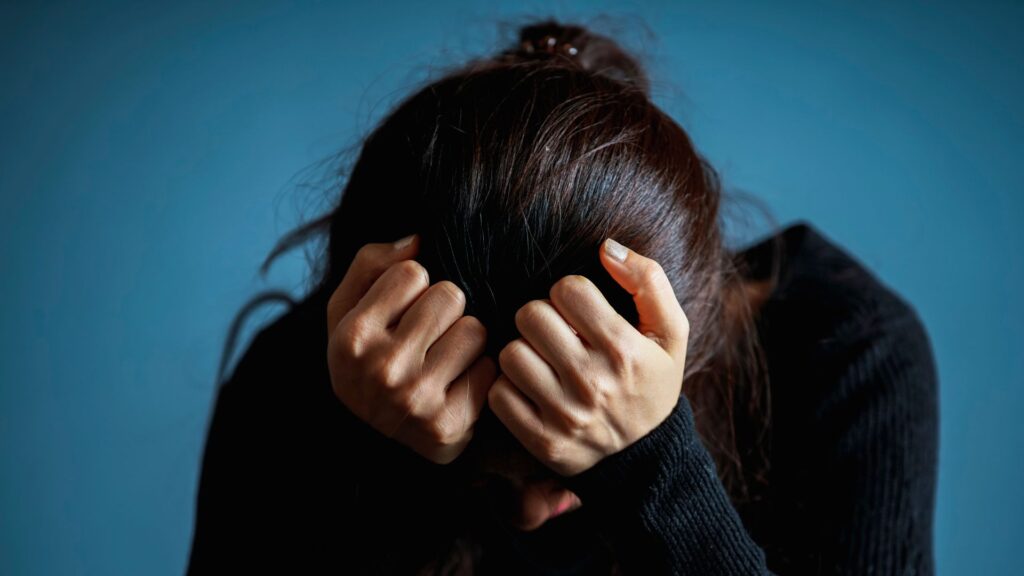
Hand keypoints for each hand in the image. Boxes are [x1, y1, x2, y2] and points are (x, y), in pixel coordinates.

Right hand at [326, 234, 496, 464]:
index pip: (413, 272)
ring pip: (475, 330)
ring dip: (465, 339)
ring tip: (442, 358)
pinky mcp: (450, 425)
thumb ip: (371, 263)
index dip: (412, 287)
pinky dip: (478, 373)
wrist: (367, 441)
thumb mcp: (345, 310)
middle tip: (426, 335)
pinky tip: (455, 385)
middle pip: (450, 295)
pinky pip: (490, 369)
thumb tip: (418, 240)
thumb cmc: (362, 358)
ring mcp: (417, 400)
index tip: (401, 310)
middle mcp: (382, 369)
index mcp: (353, 336)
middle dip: (443, 309)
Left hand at [487, 238, 688, 476]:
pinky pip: (498, 394)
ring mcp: (565, 415)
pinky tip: (531, 389)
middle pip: (531, 316)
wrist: (647, 457)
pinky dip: (509, 388)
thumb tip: (606, 246)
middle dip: (542, 318)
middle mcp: (593, 383)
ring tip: (544, 362)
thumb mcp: (671, 333)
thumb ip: (648, 281)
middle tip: (557, 334)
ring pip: (511, 354)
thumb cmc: (653, 382)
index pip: (568, 290)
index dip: (570, 294)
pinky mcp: (541, 440)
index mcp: (624, 350)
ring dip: (524, 352)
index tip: (579, 312)